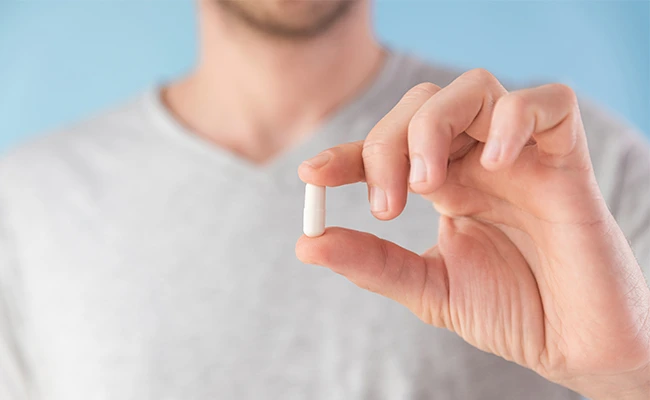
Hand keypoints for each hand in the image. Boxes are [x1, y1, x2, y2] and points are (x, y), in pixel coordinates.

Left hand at [295, 69, 649, 398]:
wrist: (576, 348)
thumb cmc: (511, 314)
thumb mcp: (427, 289)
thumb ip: (372, 262)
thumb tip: (306, 243)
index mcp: (447, 183)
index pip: (389, 145)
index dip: (348, 152)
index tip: (313, 175)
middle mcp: (479, 160)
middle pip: (422, 104)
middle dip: (387, 144)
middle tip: (387, 205)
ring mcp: (522, 155)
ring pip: (474, 88)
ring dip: (434, 127)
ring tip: (427, 184)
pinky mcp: (568, 160)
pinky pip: (550, 103)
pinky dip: (513, 120)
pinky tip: (492, 164)